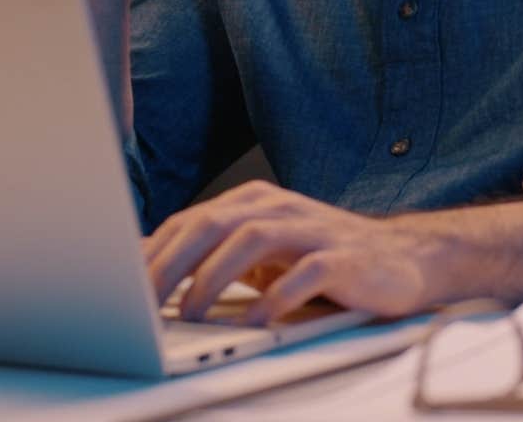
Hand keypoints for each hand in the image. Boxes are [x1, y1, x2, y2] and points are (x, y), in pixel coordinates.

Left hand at [144, 181, 440, 325]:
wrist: (403, 259)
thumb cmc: (323, 260)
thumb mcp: (263, 255)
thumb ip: (217, 258)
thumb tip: (152, 277)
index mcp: (253, 204)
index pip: (190, 221)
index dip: (152, 251)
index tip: (120, 284)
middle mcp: (279, 208)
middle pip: (212, 224)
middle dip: (171, 262)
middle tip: (142, 300)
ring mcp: (312, 230)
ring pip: (251, 239)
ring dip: (214, 277)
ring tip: (191, 313)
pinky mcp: (343, 258)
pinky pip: (305, 272)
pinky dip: (276, 295)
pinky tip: (256, 318)